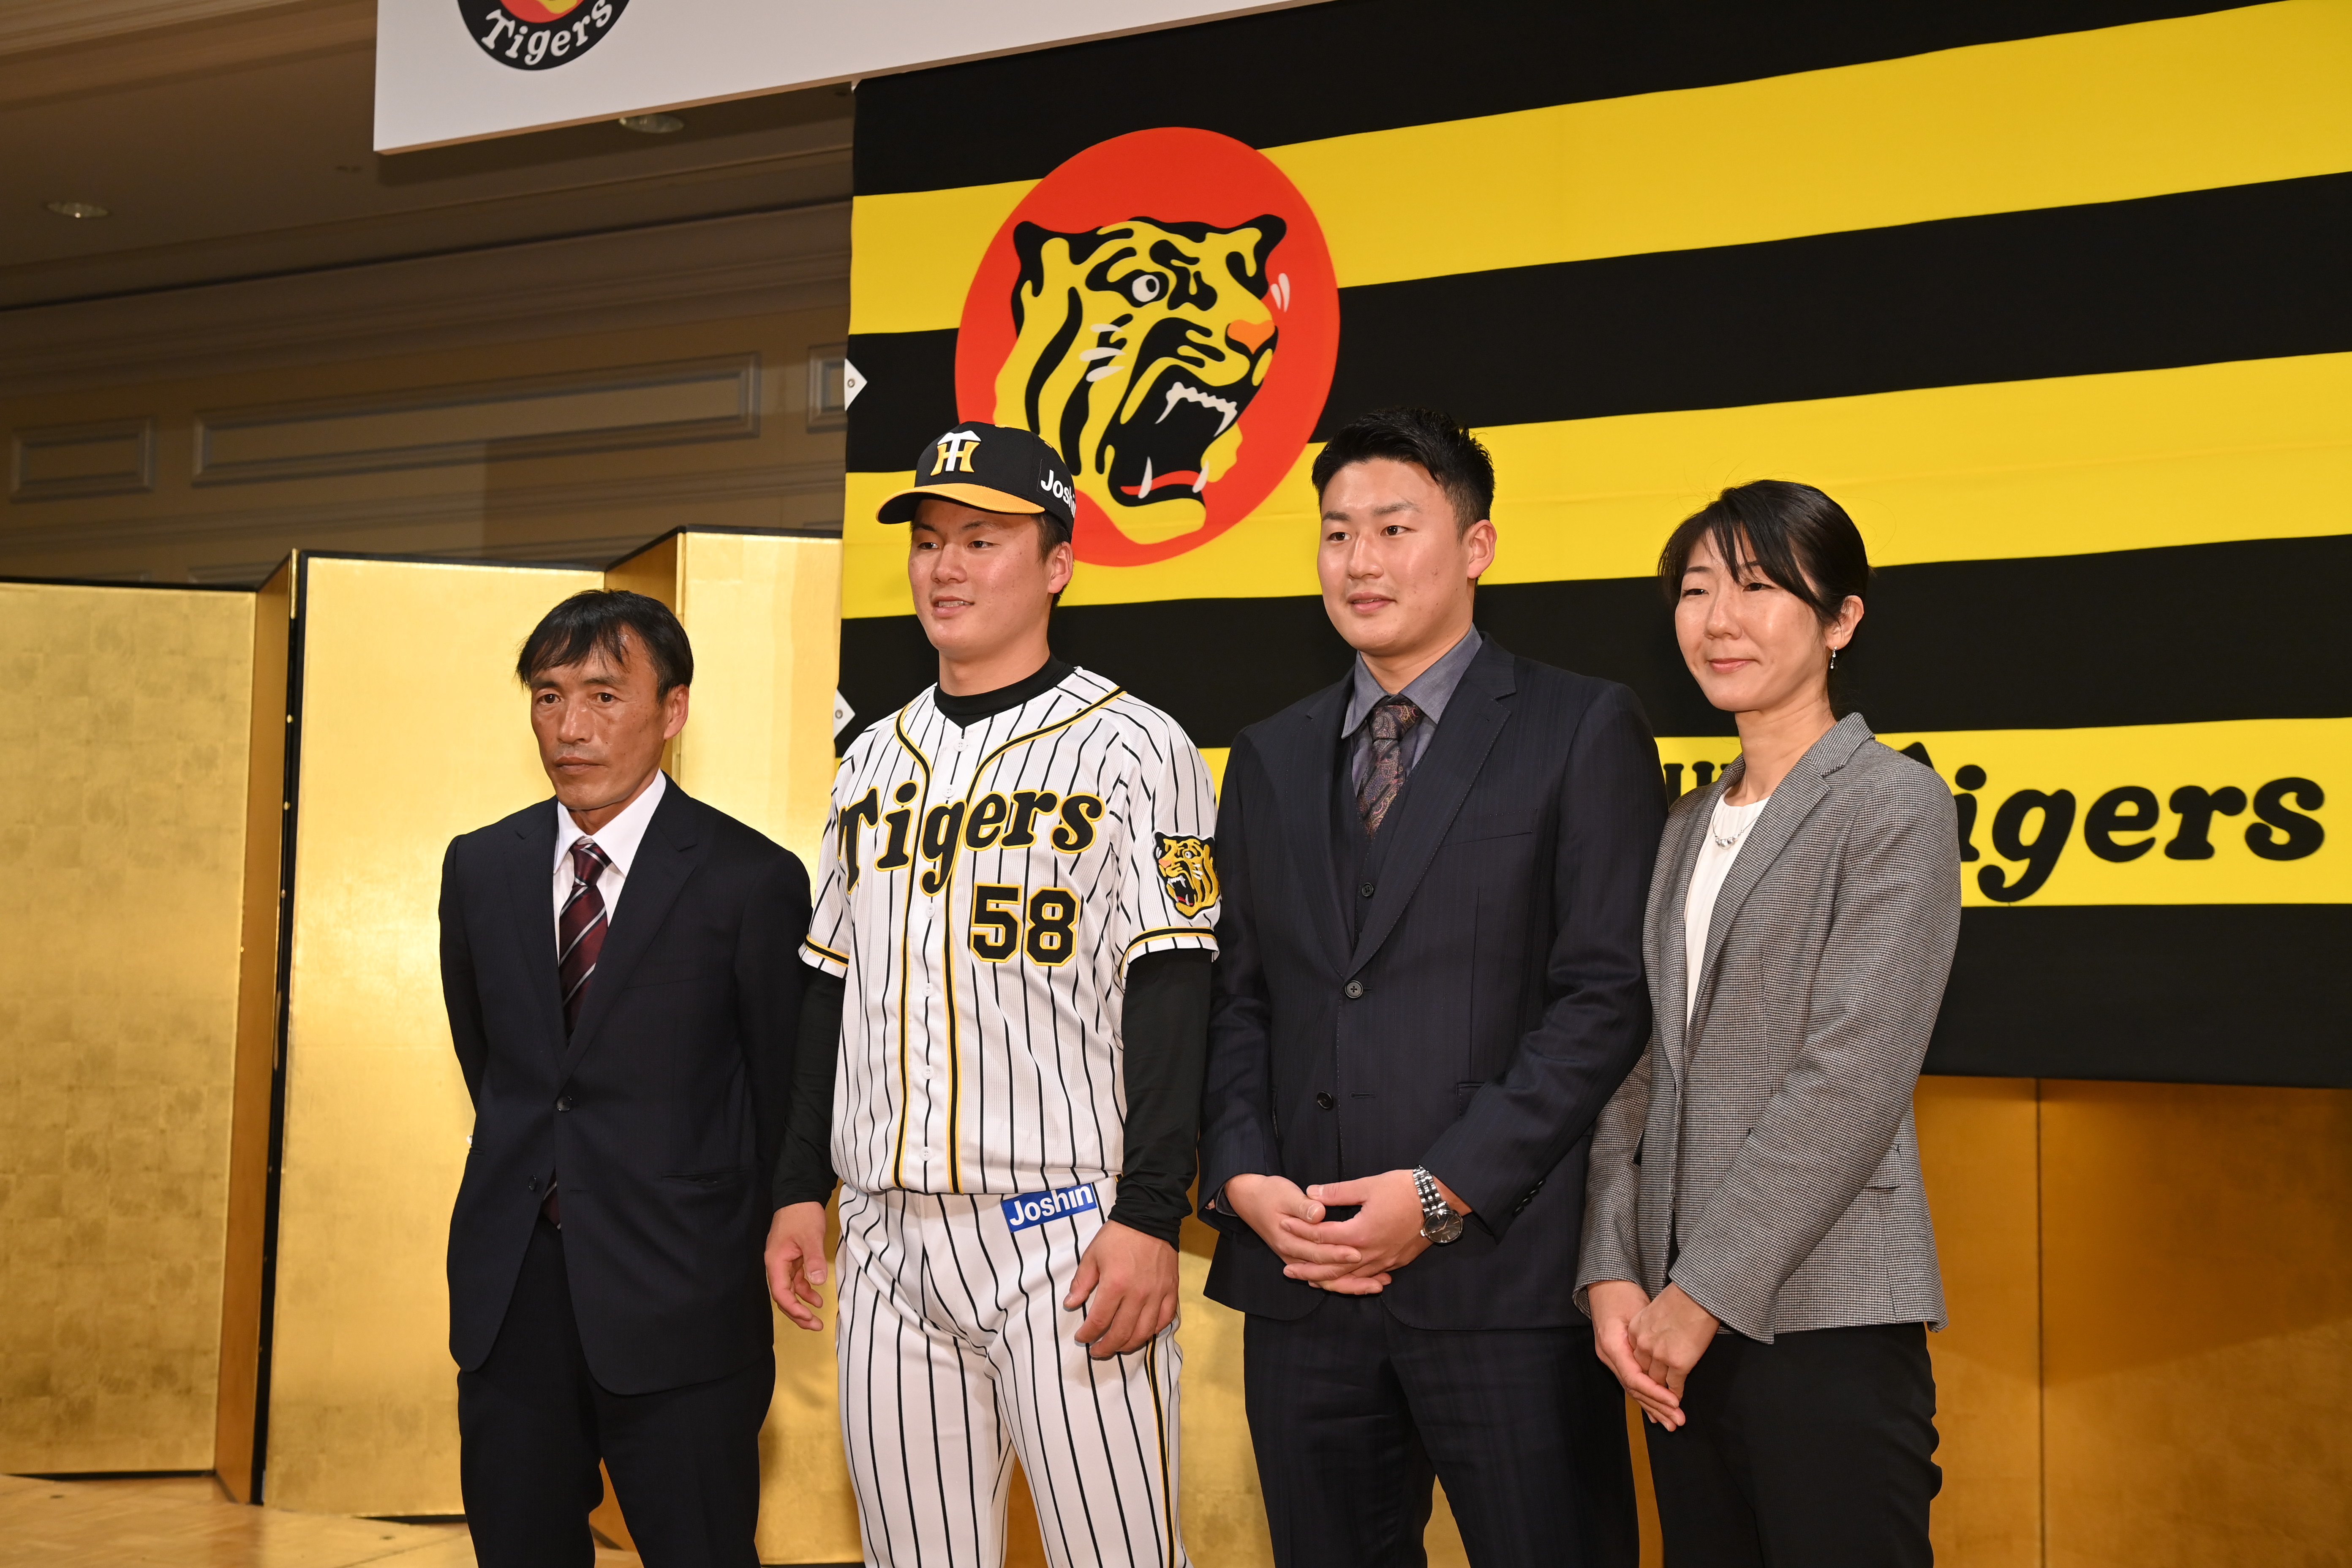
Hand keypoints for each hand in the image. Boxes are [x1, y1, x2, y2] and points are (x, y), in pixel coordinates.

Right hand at [765, 1202, 828, 1331]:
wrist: (800, 1195)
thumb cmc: (802, 1214)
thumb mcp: (810, 1236)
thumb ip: (813, 1259)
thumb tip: (817, 1282)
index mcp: (775, 1261)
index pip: (780, 1292)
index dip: (793, 1308)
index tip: (808, 1318)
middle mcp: (776, 1265)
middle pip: (783, 1296)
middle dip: (797, 1313)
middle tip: (815, 1326)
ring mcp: (784, 1262)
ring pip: (790, 1290)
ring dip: (802, 1304)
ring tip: (817, 1317)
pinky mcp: (792, 1258)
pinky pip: (796, 1280)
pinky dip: (805, 1290)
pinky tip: (817, 1297)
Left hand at [1065, 1220, 1179, 1358]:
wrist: (1149, 1218)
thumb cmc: (1117, 1236)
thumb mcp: (1092, 1255)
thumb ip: (1081, 1282)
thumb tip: (1070, 1304)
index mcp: (1115, 1285)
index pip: (1099, 1321)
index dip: (1088, 1334)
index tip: (1081, 1337)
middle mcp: (1137, 1295)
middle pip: (1121, 1333)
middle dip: (1106, 1347)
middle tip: (1097, 1350)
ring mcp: (1157, 1295)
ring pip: (1143, 1332)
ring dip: (1128, 1345)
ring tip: (1117, 1346)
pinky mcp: (1171, 1291)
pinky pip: (1164, 1320)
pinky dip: (1152, 1331)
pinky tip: (1142, 1333)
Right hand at [1221, 1174, 1388, 1293]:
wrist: (1248, 1199)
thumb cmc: (1268, 1193)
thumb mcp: (1284, 1194)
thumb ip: (1302, 1206)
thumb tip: (1317, 1212)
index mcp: (1289, 1240)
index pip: (1318, 1251)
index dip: (1338, 1253)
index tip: (1358, 1252)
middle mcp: (1293, 1255)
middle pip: (1326, 1273)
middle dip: (1354, 1277)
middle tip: (1381, 1278)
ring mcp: (1297, 1260)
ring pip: (1327, 1281)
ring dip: (1353, 1285)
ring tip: (1379, 1286)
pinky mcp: (1302, 1259)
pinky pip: (1324, 1278)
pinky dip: (1344, 1282)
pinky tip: (1364, 1282)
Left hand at [1286, 1168, 1466, 1288]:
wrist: (1439, 1201)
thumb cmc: (1404, 1189)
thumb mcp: (1368, 1186)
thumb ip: (1338, 1192)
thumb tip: (1311, 1193)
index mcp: (1360, 1232)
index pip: (1322, 1236)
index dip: (1301, 1232)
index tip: (1283, 1227)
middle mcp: (1370, 1252)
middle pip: (1332, 1266)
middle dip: (1308, 1268)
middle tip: (1286, 1271)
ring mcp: (1384, 1260)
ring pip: (1350, 1276)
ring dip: (1328, 1279)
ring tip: (1309, 1281)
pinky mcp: (1395, 1262)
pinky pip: (1368, 1277)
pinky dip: (1352, 1281)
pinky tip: (1344, 1280)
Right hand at [1586, 1279, 1683, 1427]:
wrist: (1606, 1286)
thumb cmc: (1623, 1295)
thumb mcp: (1637, 1311)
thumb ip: (1647, 1339)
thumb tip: (1666, 1362)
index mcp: (1612, 1345)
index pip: (1634, 1379)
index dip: (1655, 1393)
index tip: (1675, 1402)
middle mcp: (1608, 1356)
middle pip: (1634, 1389)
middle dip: (1657, 1407)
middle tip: (1678, 1421)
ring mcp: (1610, 1359)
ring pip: (1632, 1390)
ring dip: (1652, 1407)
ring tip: (1671, 1423)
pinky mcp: (1617, 1358)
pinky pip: (1632, 1383)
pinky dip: (1645, 1398)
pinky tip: (1655, 1413)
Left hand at [1627, 1283, 1719, 1406]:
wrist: (1698, 1294)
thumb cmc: (1682, 1297)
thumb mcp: (1654, 1310)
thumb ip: (1649, 1327)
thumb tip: (1656, 1337)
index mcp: (1635, 1330)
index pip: (1633, 1357)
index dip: (1639, 1371)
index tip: (1643, 1381)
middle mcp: (1643, 1345)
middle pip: (1641, 1373)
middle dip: (1648, 1388)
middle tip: (1653, 1402)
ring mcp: (1659, 1355)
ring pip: (1656, 1383)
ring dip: (1662, 1396)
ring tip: (1667, 1406)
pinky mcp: (1678, 1363)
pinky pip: (1674, 1386)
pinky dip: (1676, 1395)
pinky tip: (1678, 1401)